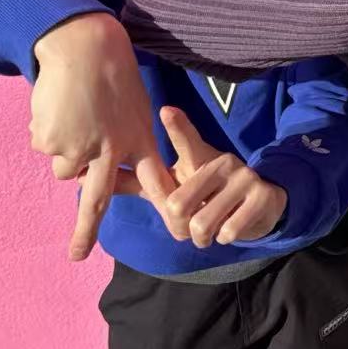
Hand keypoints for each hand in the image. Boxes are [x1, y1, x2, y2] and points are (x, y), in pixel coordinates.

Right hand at [31, 13, 178, 260]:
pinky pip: (45, 147)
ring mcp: (80, 147)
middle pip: (99, 199)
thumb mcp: (134, 107)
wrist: (83, 46)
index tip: (179, 228)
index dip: (167, 204)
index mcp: (137, 138)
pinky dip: (47, 132)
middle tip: (77, 256)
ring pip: (65, 170)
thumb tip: (103, 172)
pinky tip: (59, 108)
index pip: (155, 178)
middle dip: (86, 231)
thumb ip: (124, 142)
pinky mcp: (53, 140)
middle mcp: (109, 149)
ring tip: (75, 115)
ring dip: (65, 150)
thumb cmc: (113, 74)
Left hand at [112, 106, 287, 246]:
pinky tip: (231, 227)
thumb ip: (134, 181)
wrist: (259, 202)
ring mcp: (244, 178)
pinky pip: (229, 231)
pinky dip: (225, 237)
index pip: (186, 140)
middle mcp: (222, 161)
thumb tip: (84, 178)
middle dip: (179, 227)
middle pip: (178, 207)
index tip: (166, 110)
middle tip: (188, 227)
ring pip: (203, 224)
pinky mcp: (263, 196)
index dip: (177, 125)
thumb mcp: (174, 183)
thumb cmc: (205, 191)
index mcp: (198, 156)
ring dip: (202, 236)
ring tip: (209, 229)